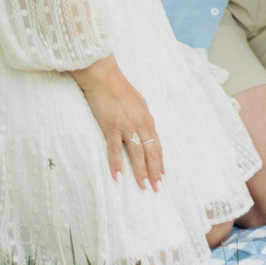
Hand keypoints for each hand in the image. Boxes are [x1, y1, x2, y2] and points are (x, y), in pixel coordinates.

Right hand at [72, 54, 164, 190]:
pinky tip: (118, 177)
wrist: (103, 76)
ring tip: (144, 187)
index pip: (156, 145)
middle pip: (151, 152)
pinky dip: (117, 164)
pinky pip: (115, 149)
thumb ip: (140, 119)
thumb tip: (143, 132)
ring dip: (141, 172)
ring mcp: (127, 125)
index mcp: (147, 119)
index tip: (162, 177)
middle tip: (158, 188)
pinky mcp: (111, 126)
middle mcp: (141, 123)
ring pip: (137, 153)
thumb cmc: (118, 88)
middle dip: (155, 171)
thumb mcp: (136, 104)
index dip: (159, 162)